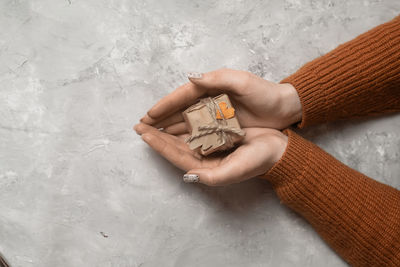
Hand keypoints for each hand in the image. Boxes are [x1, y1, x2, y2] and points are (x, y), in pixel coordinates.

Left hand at [134, 123, 287, 185]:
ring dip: (166, 129)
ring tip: (150, 121)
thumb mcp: (236, 170)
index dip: (160, 145)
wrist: (277, 149)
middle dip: (156, 136)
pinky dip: (182, 122)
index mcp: (206, 167)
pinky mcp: (216, 135)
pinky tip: (173, 116)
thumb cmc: (258, 160)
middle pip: (175, 146)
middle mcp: (204, 157)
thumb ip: (212, 177)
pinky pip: (194, 128)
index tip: (144, 133)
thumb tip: (188, 175)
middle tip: (138, 126)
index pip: (177, 156)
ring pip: (181, 137)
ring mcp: (209, 146)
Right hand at [140, 68, 301, 133]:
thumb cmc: (265, 94)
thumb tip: (192, 77)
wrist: (284, 107)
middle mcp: (209, 98)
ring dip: (168, 126)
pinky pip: (197, 128)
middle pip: (179, 109)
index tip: (149, 115)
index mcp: (211, 86)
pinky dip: (184, 132)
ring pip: (185, 119)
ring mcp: (214, 112)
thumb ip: (219, 78)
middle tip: (142, 125)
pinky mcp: (221, 123)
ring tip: (152, 133)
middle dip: (161, 117)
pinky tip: (174, 139)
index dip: (164, 105)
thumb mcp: (243, 82)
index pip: (182, 95)